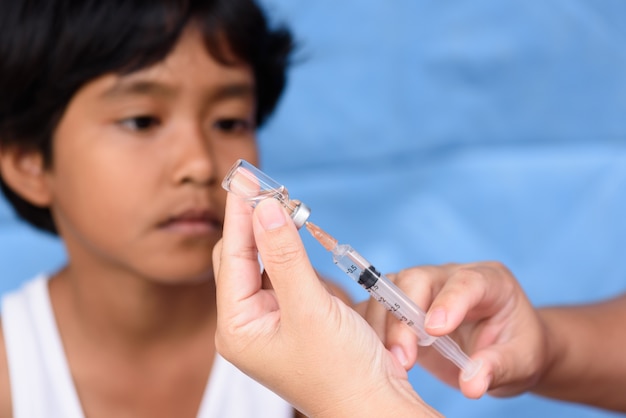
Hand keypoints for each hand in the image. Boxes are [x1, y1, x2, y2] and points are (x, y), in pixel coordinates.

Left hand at [213, 194, 440, 416]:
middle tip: (267, 185)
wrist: (373, 404)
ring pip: (261, 261)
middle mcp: (247, 324)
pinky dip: (289, 249)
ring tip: (281, 200)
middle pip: (240, 257)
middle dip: (254, 221)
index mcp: (237, 328)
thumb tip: (264, 207)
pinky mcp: (293, 316)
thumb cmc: (341, 370)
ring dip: (272, 232)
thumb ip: (285, 255)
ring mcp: (270, 320)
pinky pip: (283, 272)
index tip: (245, 178)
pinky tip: (294, 230)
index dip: (240, 215)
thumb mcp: (310, 307)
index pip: (231, 257)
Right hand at [361, 262, 548, 398]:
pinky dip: (371, 327)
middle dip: (403, 317)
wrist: (506, 348)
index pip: (466, 282)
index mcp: (490, 282)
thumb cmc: (518, 350)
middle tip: (403, 358)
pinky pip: (378, 305)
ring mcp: (425, 287)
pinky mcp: (404, 303)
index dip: (448, 302)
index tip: (434, 332)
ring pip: (390, 289)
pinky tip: (375, 355)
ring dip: (383, 325)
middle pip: (416, 279)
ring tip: (391, 362)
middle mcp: (452, 276)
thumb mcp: (520, 362)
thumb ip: (497, 368)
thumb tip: (471, 385)